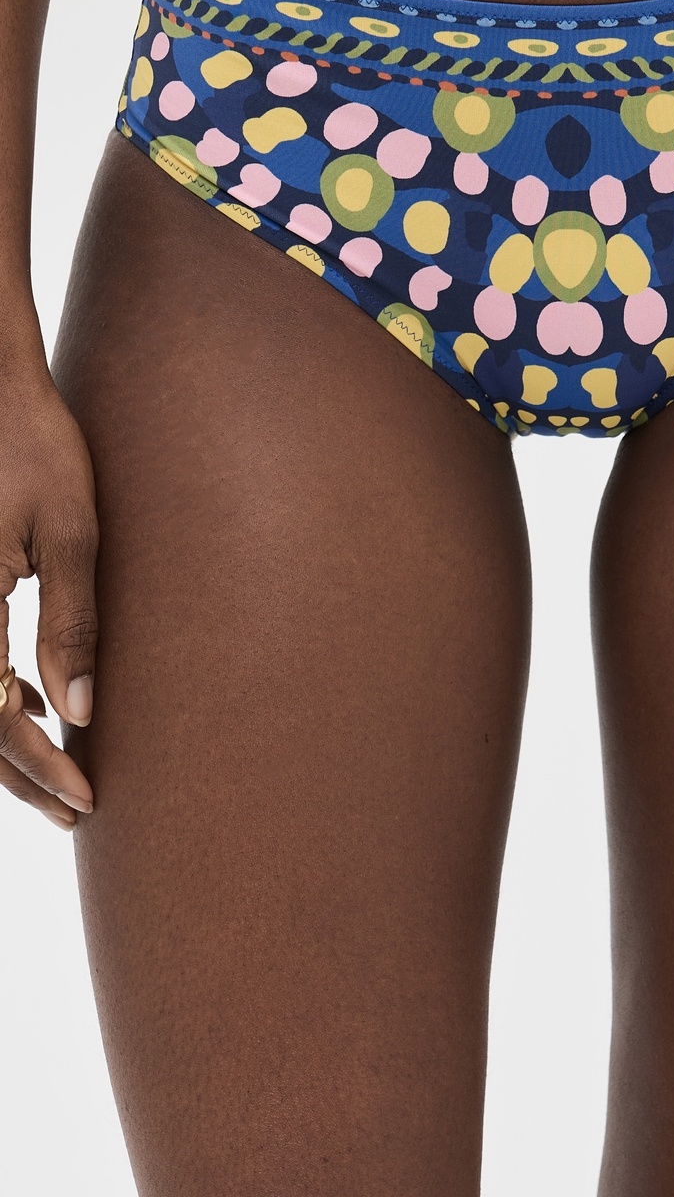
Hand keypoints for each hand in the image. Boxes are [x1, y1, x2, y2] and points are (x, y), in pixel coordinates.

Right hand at [0, 359, 97, 827]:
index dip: (37, 766)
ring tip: (64, 767)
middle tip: (75, 807)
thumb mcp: (71, 529)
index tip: (86, 796)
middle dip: (19, 773)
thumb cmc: (35, 445)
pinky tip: (41, 702)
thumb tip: (81, 714)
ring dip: (5, 739)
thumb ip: (74, 623)